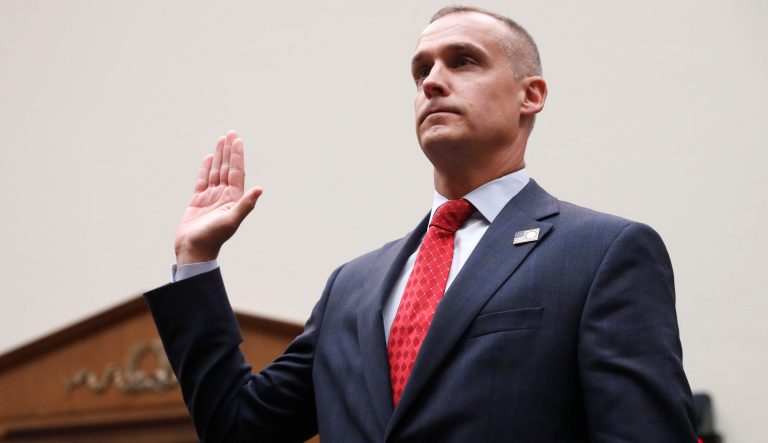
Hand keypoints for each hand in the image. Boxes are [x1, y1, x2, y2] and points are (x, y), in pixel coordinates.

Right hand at [174, 130, 262, 265]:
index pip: (236, 172)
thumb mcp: (231, 220)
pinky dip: (205, 169)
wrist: (194, 251)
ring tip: (221, 140)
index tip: (238, 140)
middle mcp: (224, 196)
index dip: (237, 156)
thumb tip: (261, 189)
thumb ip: (246, 204)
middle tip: (231, 133)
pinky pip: (202, 181)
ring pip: (216, 172)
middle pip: (227, 168)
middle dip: (229, 151)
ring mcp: (211, 198)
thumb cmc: (213, 238)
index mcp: (233, 199)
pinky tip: (208, 159)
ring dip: (219, 156)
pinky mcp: (198, 201)